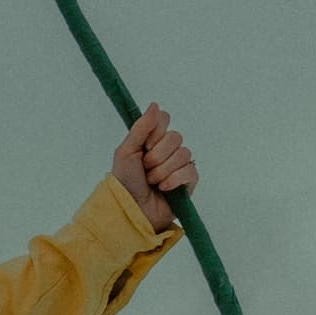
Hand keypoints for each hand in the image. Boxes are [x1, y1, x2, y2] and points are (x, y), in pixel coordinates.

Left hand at [111, 104, 196, 233]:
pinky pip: (190, 171)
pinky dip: (174, 180)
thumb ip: (140, 128)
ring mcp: (180, 165)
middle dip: (156, 155)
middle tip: (145, 168)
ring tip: (152, 182)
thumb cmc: (125, 182)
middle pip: (175, 137)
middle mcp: (168, 150)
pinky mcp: (189, 181)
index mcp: (152, 140)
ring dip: (163, 170)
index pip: (164, 119)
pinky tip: (163, 188)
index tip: (144, 145)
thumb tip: (154, 104)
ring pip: (183, 153)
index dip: (155, 132)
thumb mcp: (126, 151)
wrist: (131, 210)